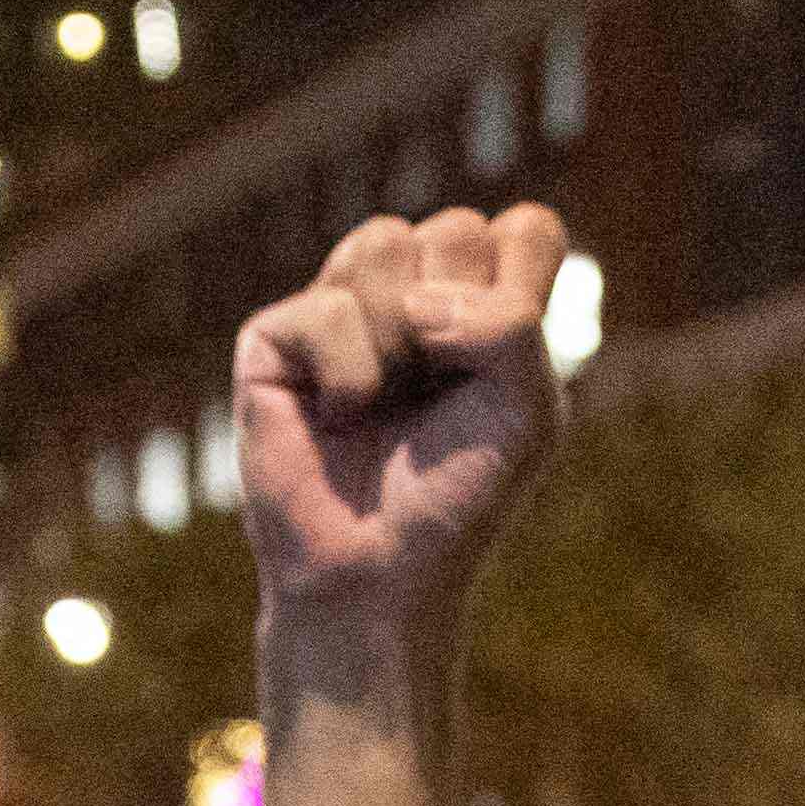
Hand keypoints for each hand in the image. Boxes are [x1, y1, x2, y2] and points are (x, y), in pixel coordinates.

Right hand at [235, 206, 572, 639]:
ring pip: (385, 242)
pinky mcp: (276, 337)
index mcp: (481, 304)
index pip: (524, 229)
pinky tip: (337, 417)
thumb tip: (417, 301)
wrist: (375, 576)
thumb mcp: (528, 412)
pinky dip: (349, 374)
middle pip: (456, 229)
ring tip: (386, 403)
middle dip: (459, 323)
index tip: (499, 372)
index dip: (521, 288)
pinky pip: (328, 308)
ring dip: (399, 342)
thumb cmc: (454, 498)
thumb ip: (513, 326)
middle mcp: (410, 293)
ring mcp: (340, 308)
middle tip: (436, 396)